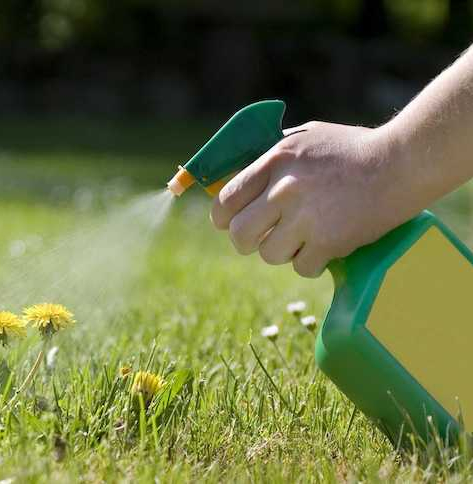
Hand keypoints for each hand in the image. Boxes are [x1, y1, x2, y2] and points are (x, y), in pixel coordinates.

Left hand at [210, 121, 419, 277]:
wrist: (401, 163)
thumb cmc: (351, 149)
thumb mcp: (304, 138)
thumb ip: (269, 157)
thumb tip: (233, 179)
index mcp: (274, 160)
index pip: (226, 200)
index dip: (222, 218)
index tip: (228, 223)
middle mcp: (284, 189)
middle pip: (239, 235)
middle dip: (246, 241)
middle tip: (261, 238)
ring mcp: (306, 217)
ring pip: (269, 254)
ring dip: (282, 251)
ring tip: (301, 237)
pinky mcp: (330, 242)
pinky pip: (301, 267)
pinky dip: (310, 262)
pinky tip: (324, 246)